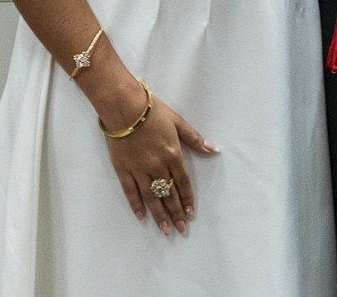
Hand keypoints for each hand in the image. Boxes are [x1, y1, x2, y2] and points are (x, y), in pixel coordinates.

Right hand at [103, 88, 219, 234]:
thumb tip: (214, 149)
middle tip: (182, 230)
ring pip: (151, 198)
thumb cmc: (153, 111)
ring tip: (166, 230)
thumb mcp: (178, 121)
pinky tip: (142, 218)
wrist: (124, 107)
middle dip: (176, 213)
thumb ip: (195, 139)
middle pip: (169, 194)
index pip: (183, 183)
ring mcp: (139, 170)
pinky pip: (130, 193)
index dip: (187, 200)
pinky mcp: (122, 170)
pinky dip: (136, 206)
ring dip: (160, 215)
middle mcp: (157, 166)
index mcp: (173, 154)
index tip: (191, 215)